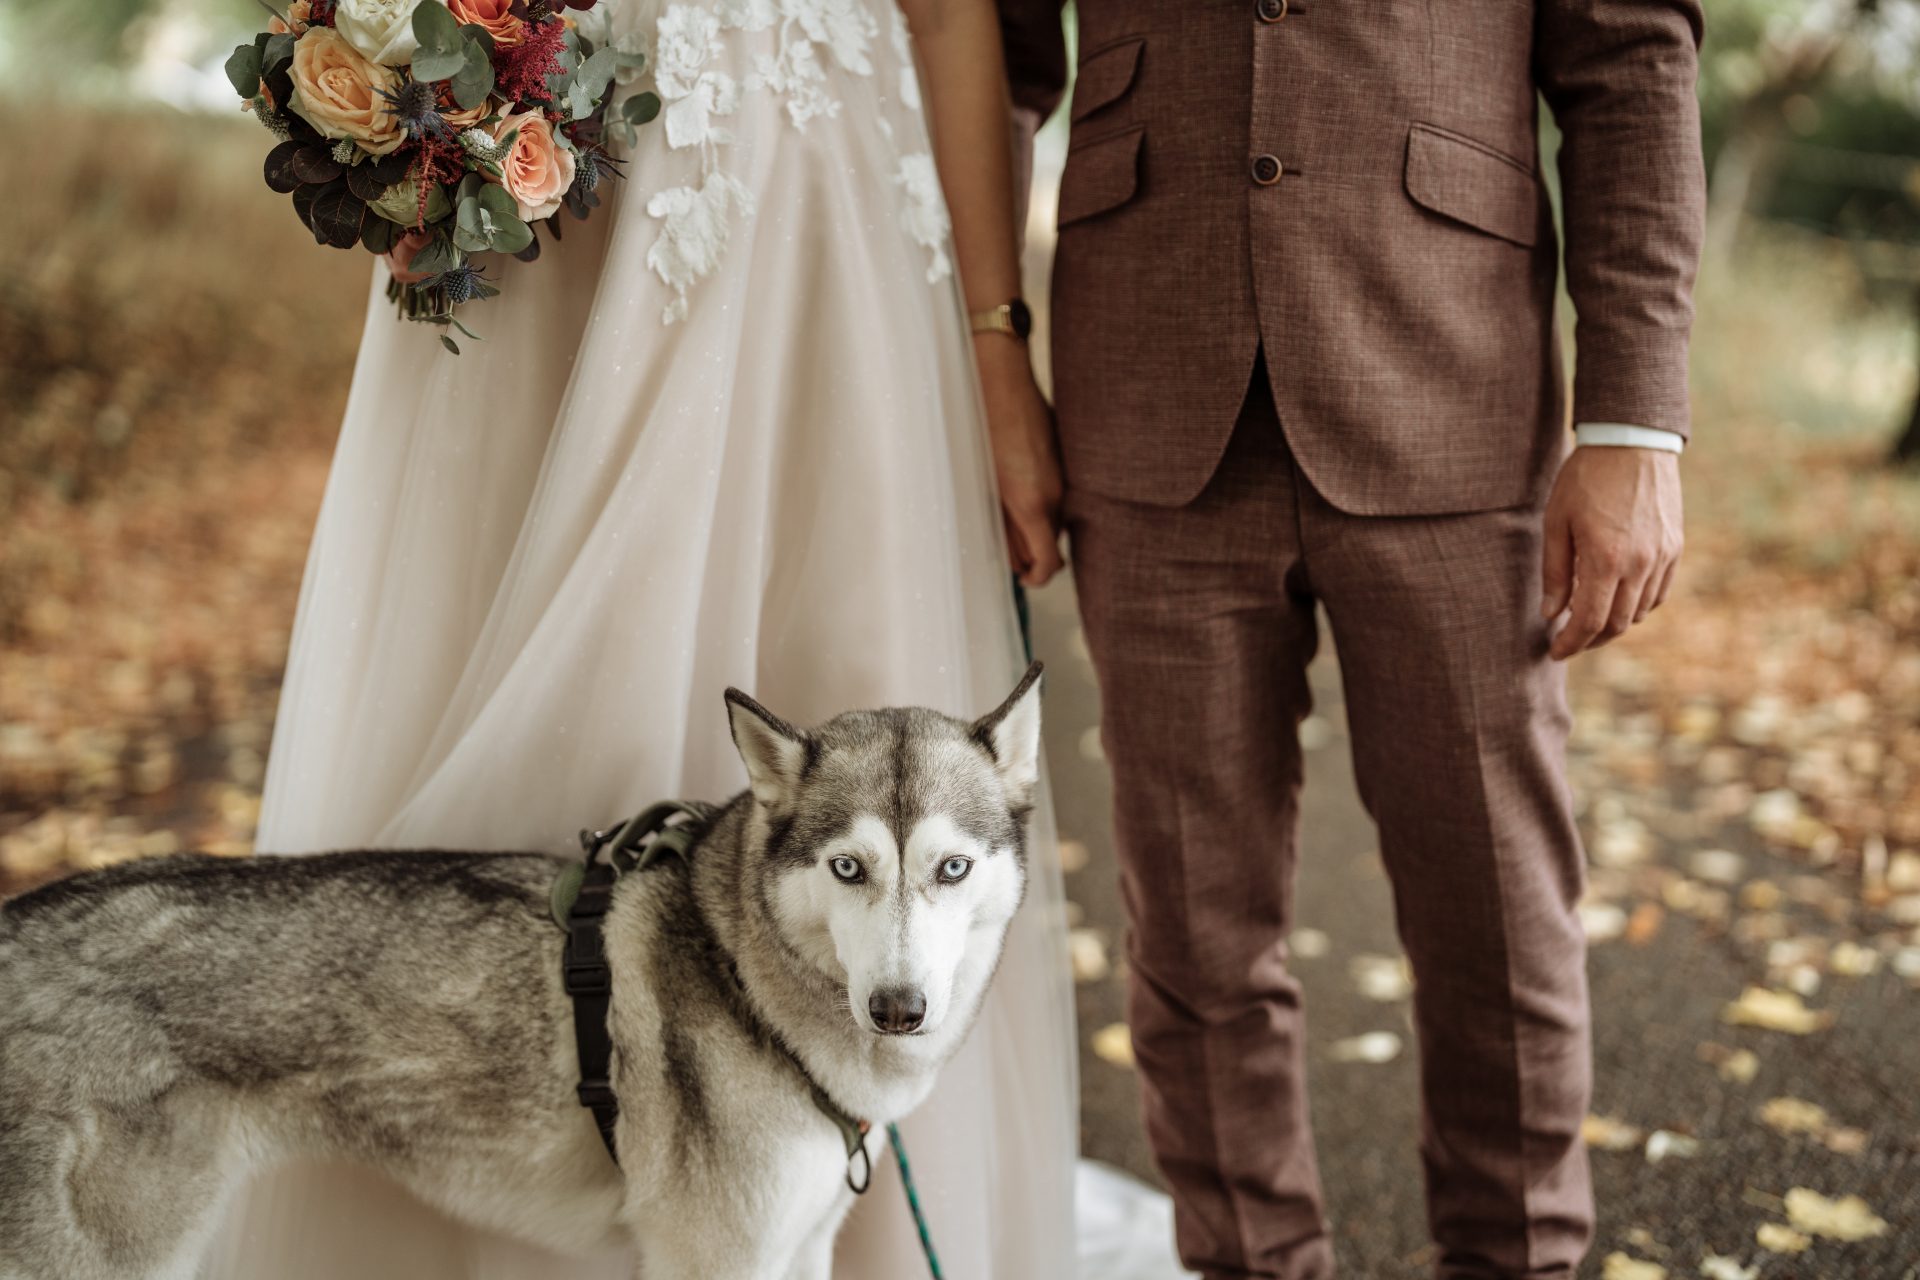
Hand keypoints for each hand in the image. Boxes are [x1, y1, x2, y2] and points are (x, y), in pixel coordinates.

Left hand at [975, 336, 1064, 586]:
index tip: (1021, 577)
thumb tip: (1010, 557)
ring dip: (1036, 523)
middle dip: (1032, 549)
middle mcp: (1056, 493)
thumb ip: (999, 526)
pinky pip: (1059, 492)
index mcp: (1032, 505)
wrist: (999, 377)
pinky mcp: (1066, 457)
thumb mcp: (981, 486)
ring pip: (1056, 518)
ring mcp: (1065, 474)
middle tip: (1003, 542)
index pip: (1049, 564)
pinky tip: (1015, 482)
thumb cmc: (980, 427)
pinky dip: (1042, 499)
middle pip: (1053, 542)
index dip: (1036, 578)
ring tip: (1004, 509)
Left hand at [1540, 446, 1683, 660]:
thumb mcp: (1556, 522)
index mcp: (1605, 559)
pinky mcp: (1674, 547)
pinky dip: (1637, 605)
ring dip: (1614, 624)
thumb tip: (1551, 614)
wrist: (1632, 441)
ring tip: (1588, 619)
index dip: (1572, 643)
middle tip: (1569, 640)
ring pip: (1640, 611)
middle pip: (1618, 624)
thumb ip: (1555, 572)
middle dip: (1591, 639)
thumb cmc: (1585, 478)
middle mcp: (1640, 563)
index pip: (1590, 621)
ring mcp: (1662, 556)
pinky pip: (1658, 592)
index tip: (1556, 651)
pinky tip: (1617, 599)